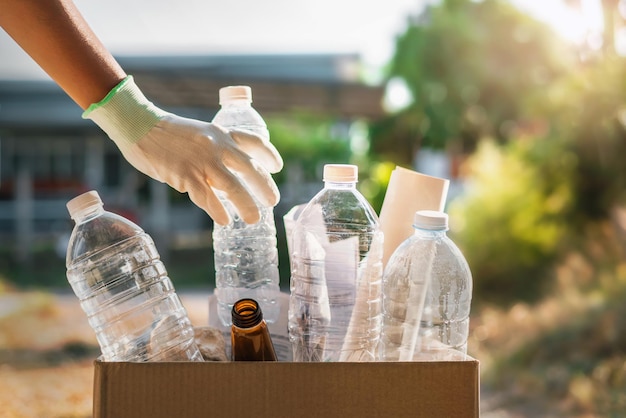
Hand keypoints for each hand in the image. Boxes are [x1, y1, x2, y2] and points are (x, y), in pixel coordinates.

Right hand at [83, 76, 282, 224]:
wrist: (138, 124)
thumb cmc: (166, 133)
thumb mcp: (199, 135)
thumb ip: (215, 153)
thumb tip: (227, 181)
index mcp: (221, 133)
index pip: (254, 142)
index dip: (269, 155)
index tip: (277, 167)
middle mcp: (217, 146)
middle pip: (250, 168)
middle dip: (265, 187)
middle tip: (273, 202)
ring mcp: (202, 161)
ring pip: (233, 186)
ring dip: (246, 205)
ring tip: (254, 220)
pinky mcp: (185, 174)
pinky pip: (207, 197)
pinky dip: (217, 211)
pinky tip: (224, 221)